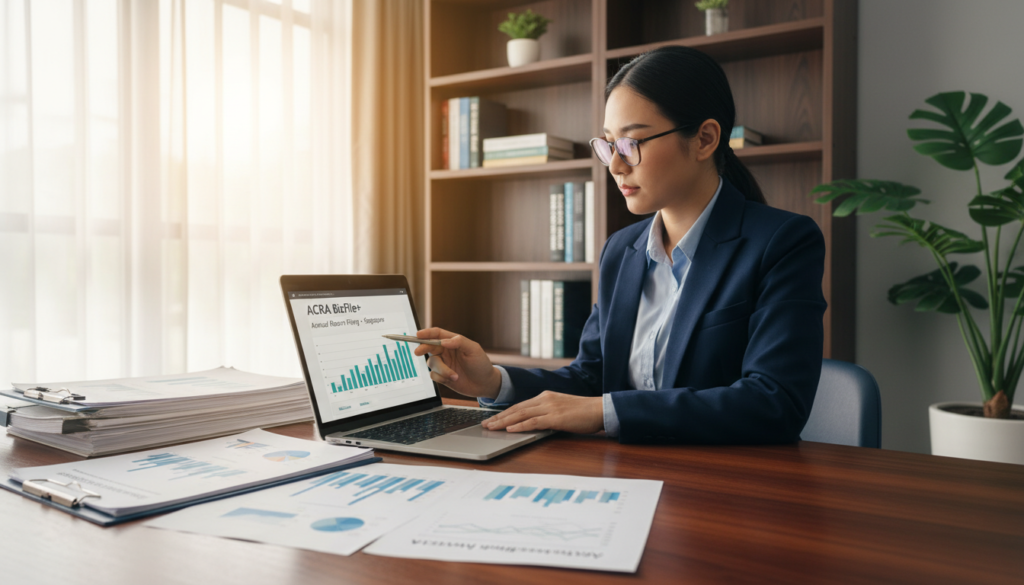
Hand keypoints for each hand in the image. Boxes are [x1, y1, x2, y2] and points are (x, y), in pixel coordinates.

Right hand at [413, 327, 501, 398]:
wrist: (485, 384)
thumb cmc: (481, 364)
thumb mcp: (474, 349)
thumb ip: (459, 341)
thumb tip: (444, 341)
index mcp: (453, 342)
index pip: (437, 334)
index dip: (427, 333)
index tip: (419, 335)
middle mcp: (446, 352)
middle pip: (429, 346)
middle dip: (423, 348)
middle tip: (418, 351)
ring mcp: (444, 364)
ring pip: (432, 363)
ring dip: (442, 370)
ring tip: (454, 376)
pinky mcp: (442, 376)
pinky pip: (434, 375)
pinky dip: (441, 377)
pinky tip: (452, 379)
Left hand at [483, 391, 603, 433]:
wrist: (599, 410)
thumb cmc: (583, 412)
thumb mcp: (561, 408)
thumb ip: (547, 412)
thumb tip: (532, 422)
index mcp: (545, 396)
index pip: (520, 405)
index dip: (504, 412)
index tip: (492, 418)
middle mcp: (545, 399)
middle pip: (516, 409)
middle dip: (499, 417)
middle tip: (485, 424)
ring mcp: (550, 407)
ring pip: (521, 414)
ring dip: (504, 422)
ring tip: (491, 428)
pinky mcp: (556, 417)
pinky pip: (533, 422)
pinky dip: (520, 426)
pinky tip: (510, 430)